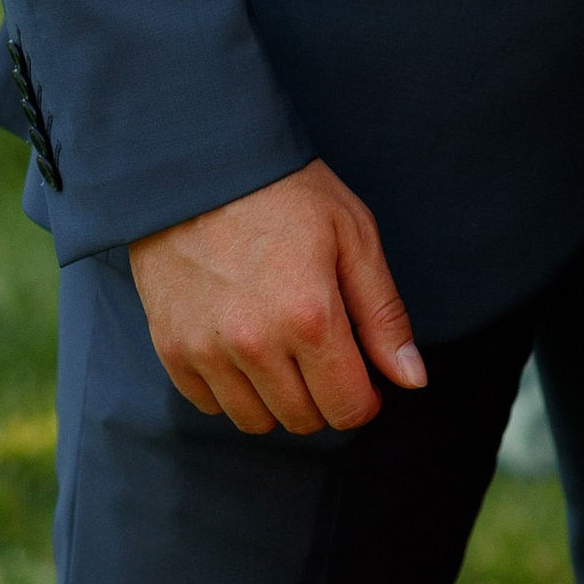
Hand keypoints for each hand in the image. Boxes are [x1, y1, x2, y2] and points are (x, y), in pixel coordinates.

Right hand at [129, 159, 427, 435]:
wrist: (200, 162)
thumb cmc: (286, 191)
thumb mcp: (353, 236)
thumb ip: (384, 315)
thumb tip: (412, 380)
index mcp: (310, 317)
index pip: (348, 408)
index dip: (365, 399)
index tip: (363, 376)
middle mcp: (255, 344)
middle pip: (304, 420)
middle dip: (323, 397)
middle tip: (321, 351)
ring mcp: (207, 349)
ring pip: (255, 421)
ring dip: (277, 398)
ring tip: (281, 348)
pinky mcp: (170, 348)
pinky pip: (209, 404)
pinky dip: (231, 389)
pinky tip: (241, 346)